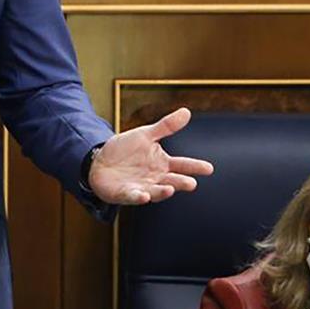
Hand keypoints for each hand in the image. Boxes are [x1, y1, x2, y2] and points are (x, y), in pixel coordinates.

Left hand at [88, 107, 213, 204]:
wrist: (100, 161)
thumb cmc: (126, 150)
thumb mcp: (146, 135)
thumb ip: (166, 126)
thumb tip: (186, 112)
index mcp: (162, 163)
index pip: (182, 165)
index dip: (195, 167)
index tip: (209, 168)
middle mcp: (155, 178)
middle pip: (172, 181)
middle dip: (181, 183)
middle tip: (191, 183)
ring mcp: (142, 187)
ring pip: (155, 191)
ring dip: (163, 191)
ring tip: (170, 189)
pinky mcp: (126, 193)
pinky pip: (133, 196)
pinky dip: (139, 197)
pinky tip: (144, 196)